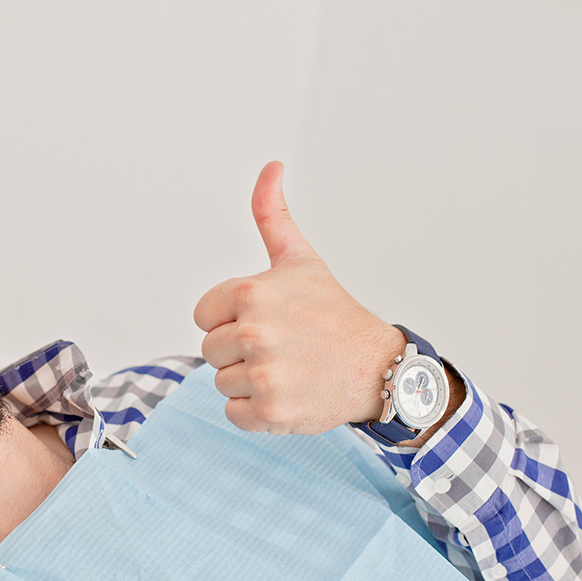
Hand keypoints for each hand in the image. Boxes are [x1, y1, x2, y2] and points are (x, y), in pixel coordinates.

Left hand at [193, 162, 404, 434]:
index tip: (268, 320)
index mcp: (251, 292)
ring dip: (250, 382)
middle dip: (241, 353)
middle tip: (283, 347)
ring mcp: (263, 374)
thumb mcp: (300, 260)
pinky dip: (257, 412)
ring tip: (289, 369)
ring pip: (222, 383)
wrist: (377, 368)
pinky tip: (289, 393)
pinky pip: (235, 414)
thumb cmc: (334, 314)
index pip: (204, 316)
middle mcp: (254, 332)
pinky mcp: (270, 411)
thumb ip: (271, 215)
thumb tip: (271, 166)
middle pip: (211, 351)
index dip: (231, 320)